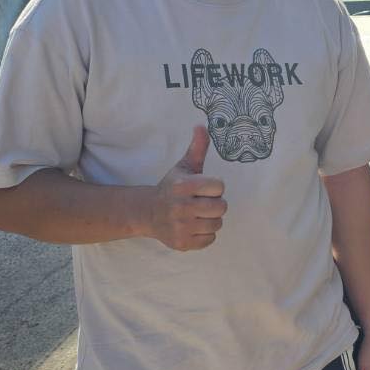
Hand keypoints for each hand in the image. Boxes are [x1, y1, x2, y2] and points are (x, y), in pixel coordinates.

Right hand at [147, 125, 226, 251]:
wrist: (148, 213)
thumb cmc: (173, 187)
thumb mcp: (184, 166)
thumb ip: (197, 147)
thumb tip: (201, 126)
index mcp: (183, 185)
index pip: (220, 186)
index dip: (214, 187)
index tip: (203, 188)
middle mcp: (180, 207)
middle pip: (221, 207)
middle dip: (214, 204)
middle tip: (201, 202)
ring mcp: (180, 227)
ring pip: (217, 224)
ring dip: (211, 220)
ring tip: (197, 214)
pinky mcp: (182, 243)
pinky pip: (210, 240)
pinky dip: (205, 235)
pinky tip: (193, 227)